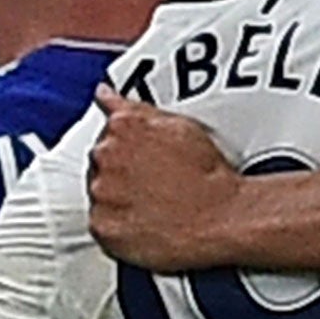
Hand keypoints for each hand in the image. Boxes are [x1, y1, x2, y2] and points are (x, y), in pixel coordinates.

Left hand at [87, 87, 247, 271]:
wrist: (219, 217)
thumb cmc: (207, 174)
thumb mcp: (178, 124)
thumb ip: (133, 107)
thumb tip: (104, 93)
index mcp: (122, 126)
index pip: (107, 132)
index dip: (128, 149)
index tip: (143, 161)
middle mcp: (105, 155)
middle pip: (100, 162)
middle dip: (120, 172)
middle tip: (153, 184)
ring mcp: (101, 192)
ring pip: (100, 193)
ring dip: (118, 197)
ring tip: (153, 205)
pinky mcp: (102, 226)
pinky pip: (101, 224)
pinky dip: (118, 225)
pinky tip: (145, 223)